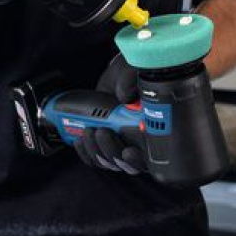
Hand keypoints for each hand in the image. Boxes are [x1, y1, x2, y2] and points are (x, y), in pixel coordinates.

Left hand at [73, 53, 146, 175]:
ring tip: (89, 130)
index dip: (138, 160)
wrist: (121, 75)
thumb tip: (123, 96)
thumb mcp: (136, 71)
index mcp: (155, 131)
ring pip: (108, 162)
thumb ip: (131, 80)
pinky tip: (80, 139)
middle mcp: (140, 142)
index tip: (128, 151)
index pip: (151, 159)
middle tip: (102, 131)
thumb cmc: (135, 74)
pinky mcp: (105, 142)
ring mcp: (122, 144)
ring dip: (96, 150)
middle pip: (126, 164)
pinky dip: (86, 152)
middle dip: (110, 151)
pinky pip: (94, 158)